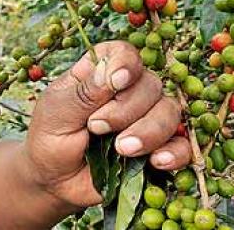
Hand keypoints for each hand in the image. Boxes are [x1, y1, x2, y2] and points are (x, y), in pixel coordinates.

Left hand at [22, 41, 190, 206]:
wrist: (54, 180)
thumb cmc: (51, 137)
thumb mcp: (56, 112)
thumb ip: (83, 93)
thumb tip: (112, 73)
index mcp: (101, 71)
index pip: (125, 53)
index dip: (126, 64)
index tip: (116, 83)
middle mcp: (129, 90)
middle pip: (151, 84)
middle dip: (127, 110)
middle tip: (96, 127)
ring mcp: (146, 118)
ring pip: (170, 113)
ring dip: (149, 132)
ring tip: (121, 150)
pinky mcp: (158, 148)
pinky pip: (182, 146)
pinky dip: (174, 152)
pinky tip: (156, 161)